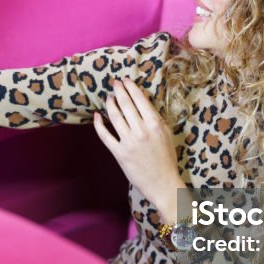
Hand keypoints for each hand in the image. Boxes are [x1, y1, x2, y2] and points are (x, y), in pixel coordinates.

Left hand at [92, 78, 185, 220]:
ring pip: (114, 117)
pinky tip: (97, 116)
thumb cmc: (167, 159)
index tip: (125, 80)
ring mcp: (129, 142)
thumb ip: (156, 118)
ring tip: (108, 97)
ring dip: (110, 104)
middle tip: (114, 83)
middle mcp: (141, 131)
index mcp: (155, 125)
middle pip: (125, 105)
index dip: (131, 88)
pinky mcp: (119, 153)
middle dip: (118, 91)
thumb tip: (143, 102)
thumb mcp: (167, 134)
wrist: (163, 183)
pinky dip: (99, 124)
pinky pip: (105, 135)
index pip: (140, 100)